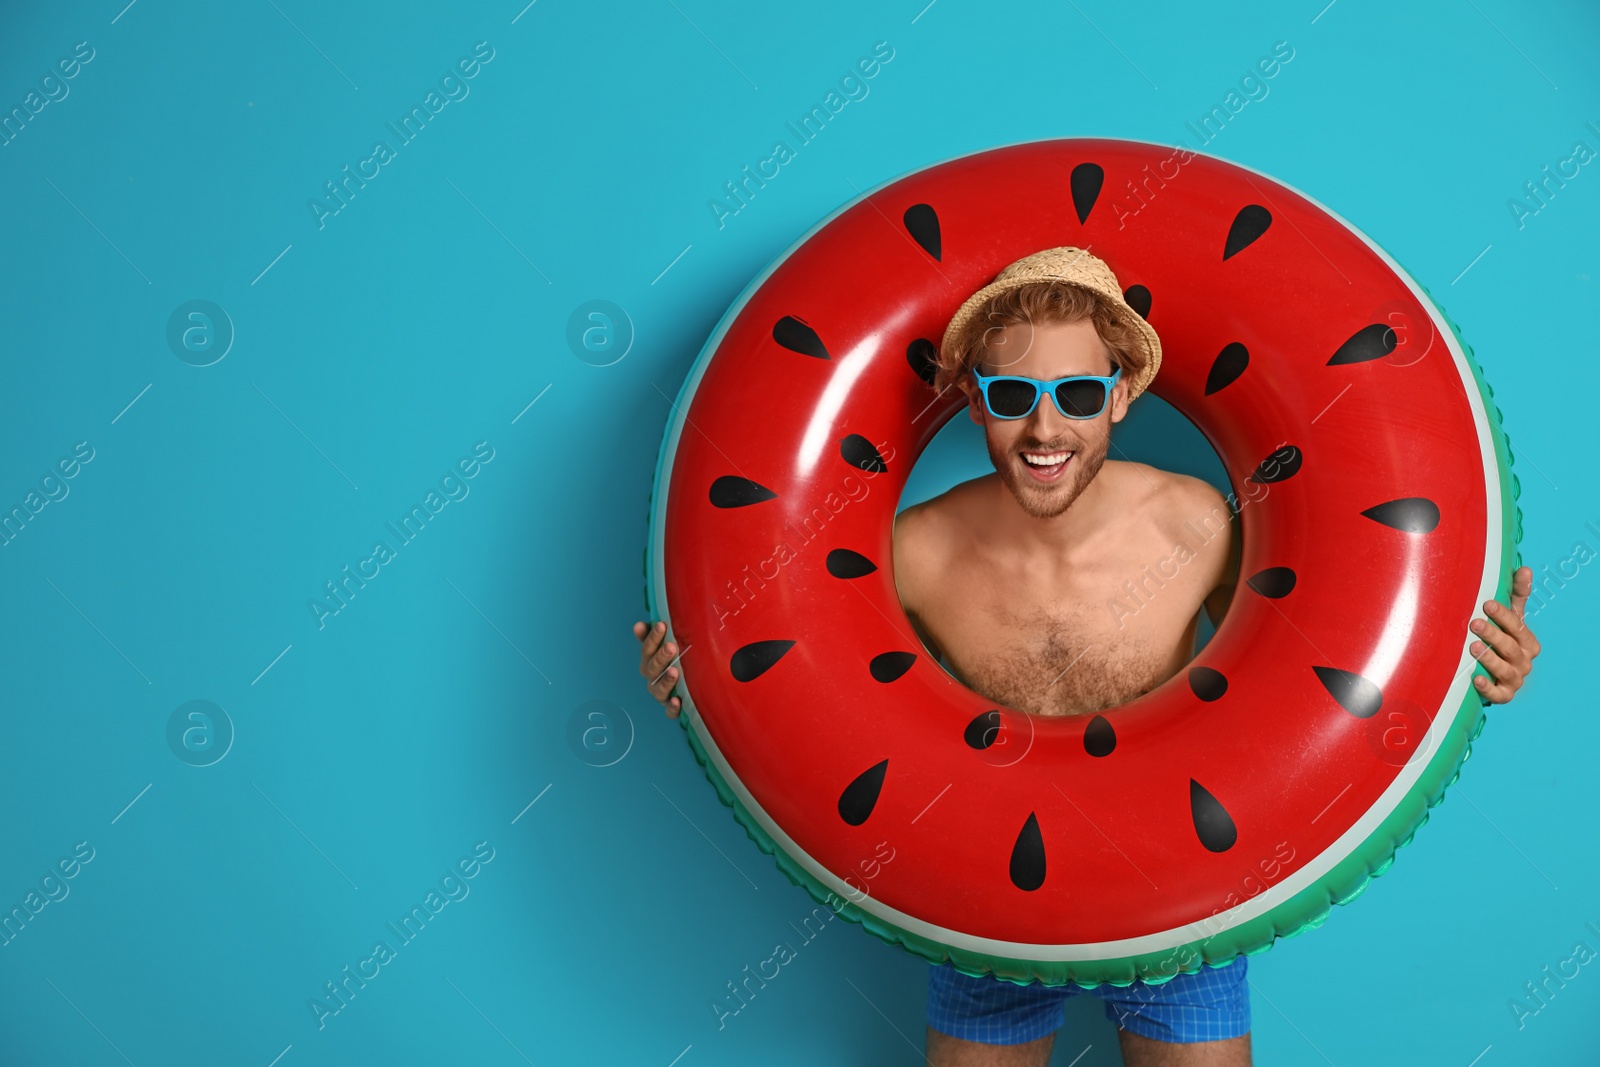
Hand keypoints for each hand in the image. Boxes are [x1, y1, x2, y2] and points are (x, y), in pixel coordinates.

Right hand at [633, 620, 682, 717]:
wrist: (684, 689)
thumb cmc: (672, 663)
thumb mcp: (663, 648)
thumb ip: (652, 637)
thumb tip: (638, 625)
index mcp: (648, 662)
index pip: (647, 649)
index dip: (653, 638)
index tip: (662, 625)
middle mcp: (652, 679)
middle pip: (653, 668)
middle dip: (661, 657)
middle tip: (671, 647)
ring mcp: (661, 695)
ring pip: (659, 690)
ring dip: (666, 681)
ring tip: (674, 672)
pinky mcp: (671, 709)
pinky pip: (669, 711)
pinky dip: (672, 707)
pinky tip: (677, 701)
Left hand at [1469, 566, 1539, 703]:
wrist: (1495, 673)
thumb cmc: (1502, 640)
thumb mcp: (1510, 618)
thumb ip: (1517, 596)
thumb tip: (1525, 569)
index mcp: (1528, 642)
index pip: (1518, 627)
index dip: (1504, 616)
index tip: (1487, 604)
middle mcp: (1524, 661)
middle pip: (1511, 647)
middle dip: (1493, 634)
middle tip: (1473, 623)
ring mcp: (1515, 679)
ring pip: (1505, 669)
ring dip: (1490, 658)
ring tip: (1473, 647)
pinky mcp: (1504, 695)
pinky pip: (1499, 694)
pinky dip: (1488, 688)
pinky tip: (1475, 679)